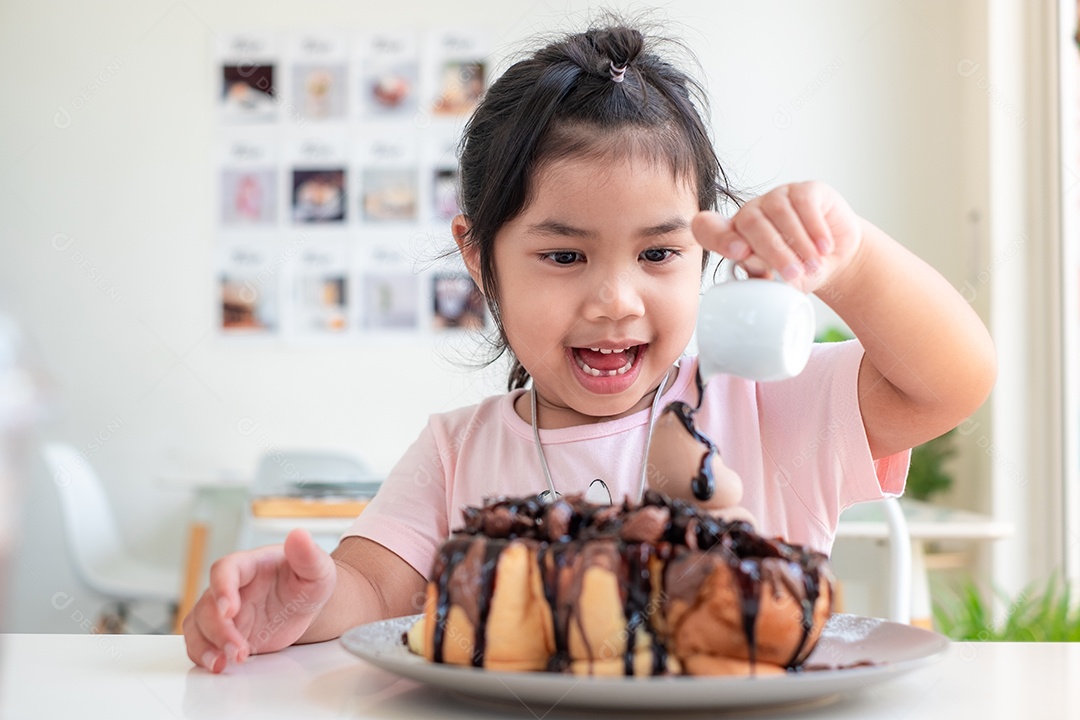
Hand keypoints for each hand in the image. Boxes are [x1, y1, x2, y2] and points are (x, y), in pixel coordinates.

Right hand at [183, 528, 335, 672]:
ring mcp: (223, 610)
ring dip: (206, 646)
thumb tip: (300, 534)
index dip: (222, 588)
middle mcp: (230, 586)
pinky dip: (204, 655)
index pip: (224, 570)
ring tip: (224, 663)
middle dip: (219, 630)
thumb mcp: (317, 569)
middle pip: (207, 605)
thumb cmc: (307, 580)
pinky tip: (219, 665)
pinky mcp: (222, 632)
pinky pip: (200, 643)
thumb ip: (308, 555)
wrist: (305, 604)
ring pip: (197, 626)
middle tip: (239, 650)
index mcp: (249, 565)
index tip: (230, 609)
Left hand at [692, 181, 862, 293]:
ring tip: (812, 264)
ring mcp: (776, 197)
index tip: (737, 253)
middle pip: (750, 223)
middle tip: (793, 274)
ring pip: (778, 212)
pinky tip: (823, 247)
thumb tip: (755, 276)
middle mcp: (751, 212)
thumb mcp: (779, 284)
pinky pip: (804, 203)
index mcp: (734, 236)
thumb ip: (763, 279)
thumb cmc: (799, 272)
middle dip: (773, 252)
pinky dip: (815, 228)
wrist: (835, 259)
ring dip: (798, 242)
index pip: (707, 228)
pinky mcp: (805, 189)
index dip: (717, 236)